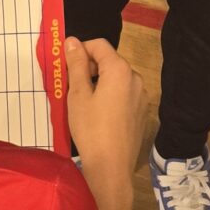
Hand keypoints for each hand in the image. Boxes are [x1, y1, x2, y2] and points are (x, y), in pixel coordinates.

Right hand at [64, 36, 145, 177]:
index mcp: (120, 70)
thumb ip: (76, 65)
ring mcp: (142, 96)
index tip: (66, 65)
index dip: (81, 50)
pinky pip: (125, 94)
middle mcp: (136, 78)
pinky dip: (112, 96)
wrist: (111, 168)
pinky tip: (100, 116)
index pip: (99, 45)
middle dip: (90, 68)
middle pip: (110, 61)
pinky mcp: (142, 112)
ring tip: (85, 103)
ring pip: (118, 79)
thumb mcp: (78, 95)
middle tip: (72, 87)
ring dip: (101, 82)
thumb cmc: (91, 129)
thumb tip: (72, 41)